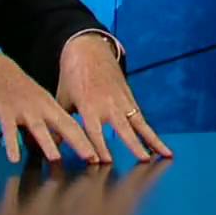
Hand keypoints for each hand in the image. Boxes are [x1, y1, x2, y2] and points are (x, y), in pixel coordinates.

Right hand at [0, 46, 97, 163]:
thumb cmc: (18, 88)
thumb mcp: (37, 101)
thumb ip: (48, 121)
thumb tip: (59, 142)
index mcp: (50, 105)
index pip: (73, 124)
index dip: (86, 140)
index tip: (98, 156)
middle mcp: (41, 107)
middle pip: (63, 125)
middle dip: (78, 142)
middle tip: (91, 158)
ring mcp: (23, 109)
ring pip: (38, 127)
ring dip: (48, 143)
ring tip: (56, 158)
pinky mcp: (5, 112)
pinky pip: (9, 130)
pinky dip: (12, 144)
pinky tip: (14, 158)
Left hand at [56, 33, 172, 162]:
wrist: (89, 51)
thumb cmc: (72, 77)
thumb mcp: (62, 99)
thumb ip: (60, 125)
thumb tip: (51, 147)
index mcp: (89, 106)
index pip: (94, 131)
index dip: (99, 146)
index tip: (104, 163)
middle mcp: (108, 105)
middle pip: (123, 128)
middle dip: (133, 145)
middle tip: (143, 160)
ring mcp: (121, 102)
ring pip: (139, 124)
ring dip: (152, 140)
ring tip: (164, 155)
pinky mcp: (130, 100)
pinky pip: (142, 120)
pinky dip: (151, 133)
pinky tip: (160, 148)